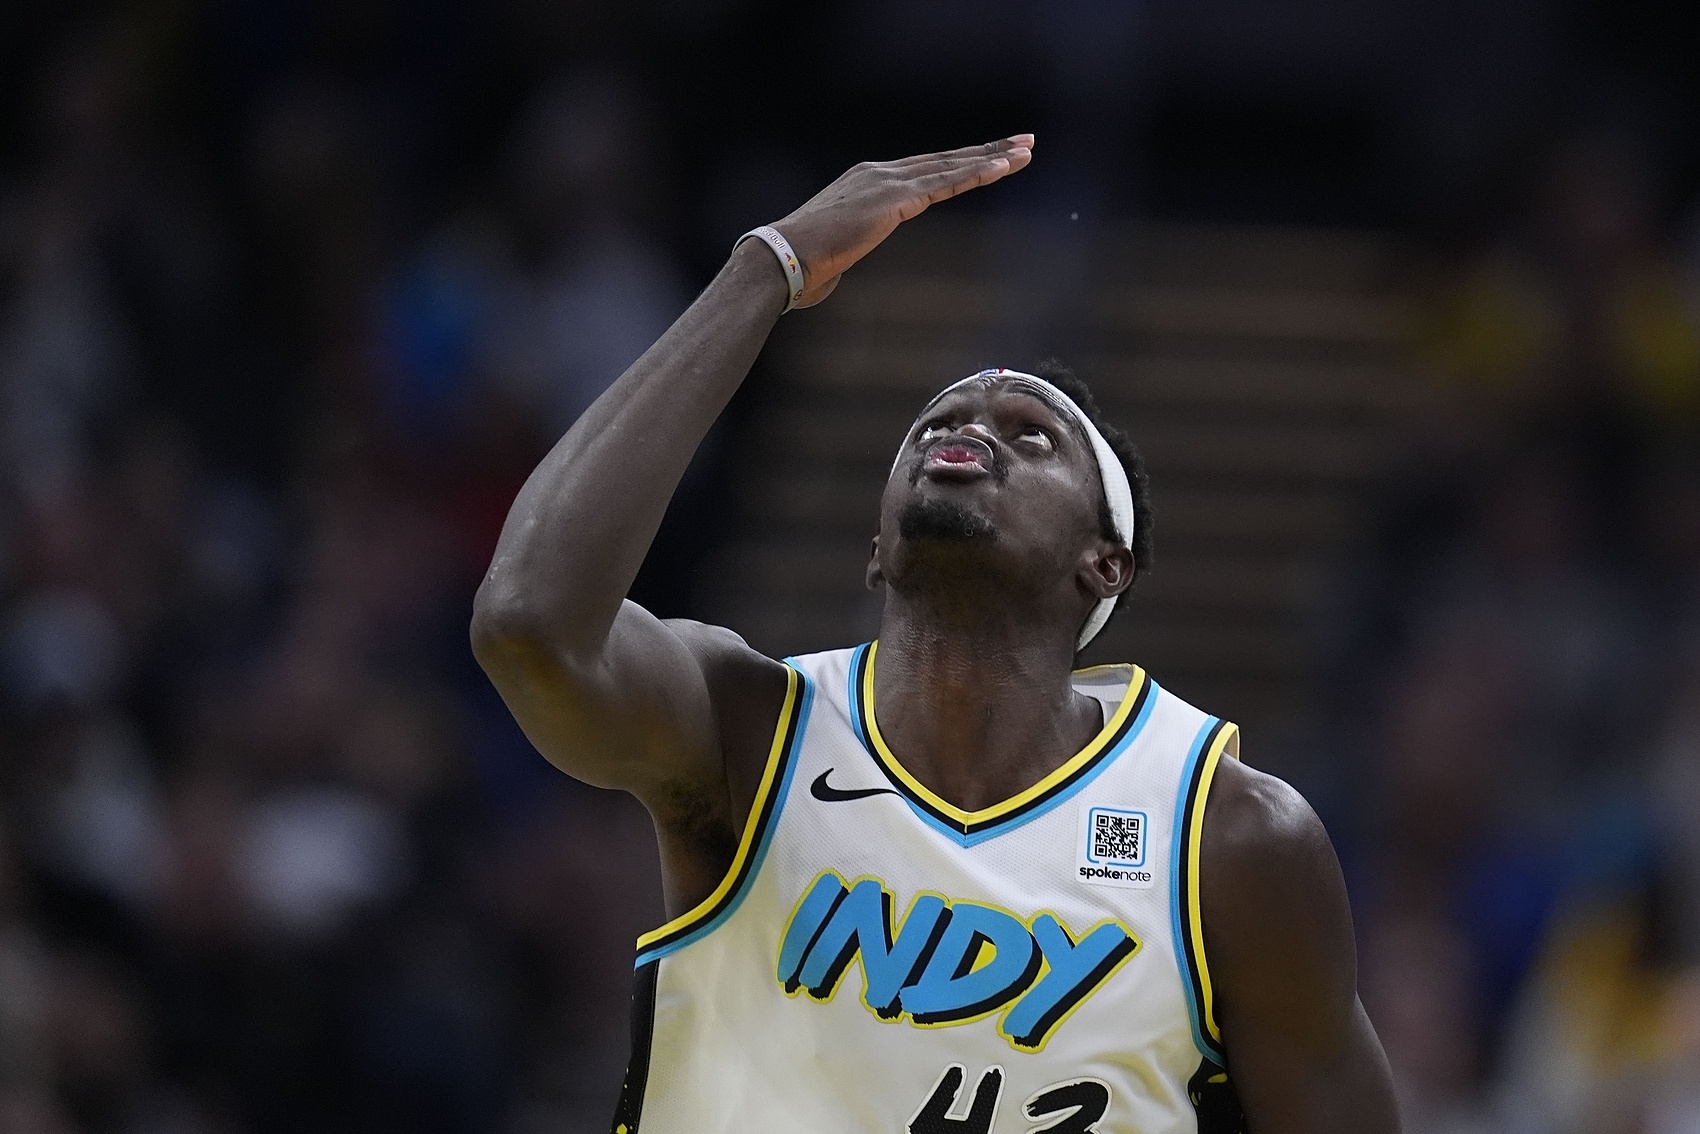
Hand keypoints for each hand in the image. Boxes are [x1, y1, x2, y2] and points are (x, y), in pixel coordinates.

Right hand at [768, 135, 1032, 307]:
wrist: (783, 259)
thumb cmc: (800, 266)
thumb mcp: (831, 255)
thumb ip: (840, 254)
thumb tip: (829, 276)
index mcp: (866, 183)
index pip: (923, 170)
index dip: (958, 163)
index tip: (989, 158)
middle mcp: (879, 173)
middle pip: (944, 160)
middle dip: (987, 151)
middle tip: (1023, 142)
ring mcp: (888, 182)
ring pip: (951, 166)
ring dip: (993, 158)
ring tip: (1026, 151)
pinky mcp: (895, 198)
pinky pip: (946, 183)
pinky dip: (976, 174)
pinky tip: (1004, 168)